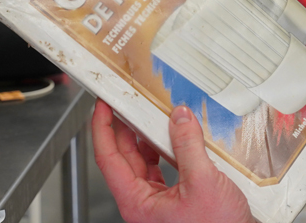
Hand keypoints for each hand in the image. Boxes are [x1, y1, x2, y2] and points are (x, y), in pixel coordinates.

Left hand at [92, 99, 254, 222]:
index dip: (103, 129)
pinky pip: (162, 167)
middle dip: (125, 128)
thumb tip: (180, 118)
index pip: (109, 159)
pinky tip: (177, 136)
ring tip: (154, 115)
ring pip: (143, 161)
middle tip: (128, 102)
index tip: (104, 107)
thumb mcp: (202, 182)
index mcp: (137, 203)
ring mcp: (158, 201)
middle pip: (124, 158)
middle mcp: (143, 202)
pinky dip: (166, 148)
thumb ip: (188, 146)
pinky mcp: (175, 198)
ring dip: (147, 137)